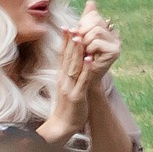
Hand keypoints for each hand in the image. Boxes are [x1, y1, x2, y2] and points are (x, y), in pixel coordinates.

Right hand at [37, 29, 94, 144]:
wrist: (63, 125)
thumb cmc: (68, 105)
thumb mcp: (67, 87)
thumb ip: (70, 74)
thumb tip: (75, 61)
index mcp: (61, 76)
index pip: (62, 56)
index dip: (64, 41)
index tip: (67, 27)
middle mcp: (63, 79)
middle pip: (66, 58)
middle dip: (70, 42)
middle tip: (72, 26)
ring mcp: (69, 87)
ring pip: (73, 66)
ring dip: (77, 52)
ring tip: (80, 37)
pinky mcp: (76, 95)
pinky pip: (82, 80)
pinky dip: (87, 69)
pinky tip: (91, 59)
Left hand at [74, 0, 121, 77]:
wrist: (83, 77)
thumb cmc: (80, 57)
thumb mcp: (82, 35)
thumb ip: (86, 19)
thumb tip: (91, 2)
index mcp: (107, 30)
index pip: (94, 16)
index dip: (83, 24)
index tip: (79, 35)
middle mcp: (114, 35)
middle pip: (95, 22)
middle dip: (82, 32)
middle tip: (80, 43)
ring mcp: (116, 44)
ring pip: (95, 32)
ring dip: (84, 42)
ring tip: (85, 51)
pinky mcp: (115, 52)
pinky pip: (96, 42)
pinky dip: (88, 48)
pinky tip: (89, 56)